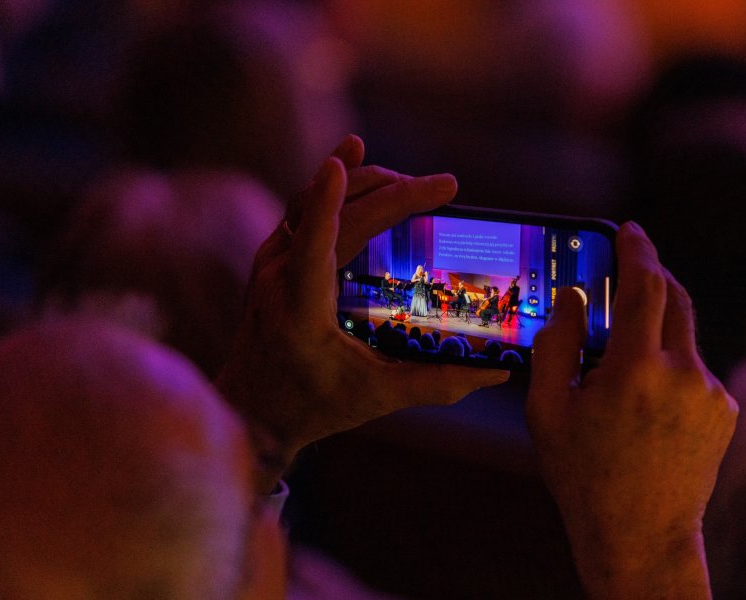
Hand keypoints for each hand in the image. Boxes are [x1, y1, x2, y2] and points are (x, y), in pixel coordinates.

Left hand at [216, 136, 508, 491]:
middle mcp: (277, 278)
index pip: (312, 245)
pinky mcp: (272, 258)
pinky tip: (349, 162)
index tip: (340, 162)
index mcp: (299, 310)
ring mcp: (269, 263)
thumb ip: (435, 383)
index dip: (327, 202)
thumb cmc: (311, 406)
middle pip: (332, 216)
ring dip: (363, 184)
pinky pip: (301, 209)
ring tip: (412, 182)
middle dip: (391, 192)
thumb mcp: (376, 398)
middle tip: (444, 185)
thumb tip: (493, 373)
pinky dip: (331, 187)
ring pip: (311, 202)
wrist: (252, 408)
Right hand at [526, 222, 737, 598]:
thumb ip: (556, 343)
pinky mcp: (725, 410)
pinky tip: (646, 402)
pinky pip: (695, 368)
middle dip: (652, 277)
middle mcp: (684, 373)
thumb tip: (572, 298)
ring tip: (622, 365)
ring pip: (684, 336)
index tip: (631, 229)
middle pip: (675, 297)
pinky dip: (670, 367)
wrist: (640, 533)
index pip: (645, 285)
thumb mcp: (548, 408)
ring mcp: (711, 392)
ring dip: (656, 332)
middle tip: (628, 273)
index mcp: (635, 368)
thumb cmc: (584, 473)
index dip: (637, 250)